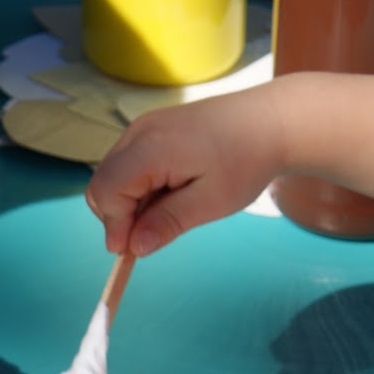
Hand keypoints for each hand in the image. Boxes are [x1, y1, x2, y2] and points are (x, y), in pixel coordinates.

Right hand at [86, 86, 288, 256]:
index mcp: (151, 147)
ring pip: (113, 174)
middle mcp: (139, 132)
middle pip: (102, 183)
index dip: (114, 226)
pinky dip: (138, 186)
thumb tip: (133, 247)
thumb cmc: (246, 160)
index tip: (132, 252)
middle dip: (117, 216)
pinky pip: (128, 163)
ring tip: (169, 210)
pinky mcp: (152, 128)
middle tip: (151, 234)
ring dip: (129, 202)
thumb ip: (168, 222)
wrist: (270, 120)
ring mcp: (143, 127)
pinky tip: (169, 193)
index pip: (106, 192)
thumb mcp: (211, 201)